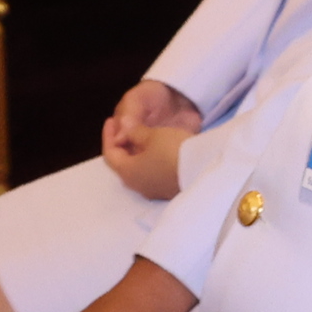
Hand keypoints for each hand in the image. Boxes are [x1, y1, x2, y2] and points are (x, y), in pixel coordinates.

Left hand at [102, 79, 205, 200]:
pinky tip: (159, 153)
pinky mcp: (168, 191)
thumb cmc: (172, 151)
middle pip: (123, 164)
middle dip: (123, 147)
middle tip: (126, 131)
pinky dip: (151, 162)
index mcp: (127, 171)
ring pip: (139, 170)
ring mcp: (153, 191)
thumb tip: (122, 126)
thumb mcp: (153, 135)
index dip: (109, 135)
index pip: (110, 152)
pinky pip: (153, 175)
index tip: (110, 120)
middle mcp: (136, 185)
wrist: (203, 171)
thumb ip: (135, 131)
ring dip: (138, 155)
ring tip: (143, 141)